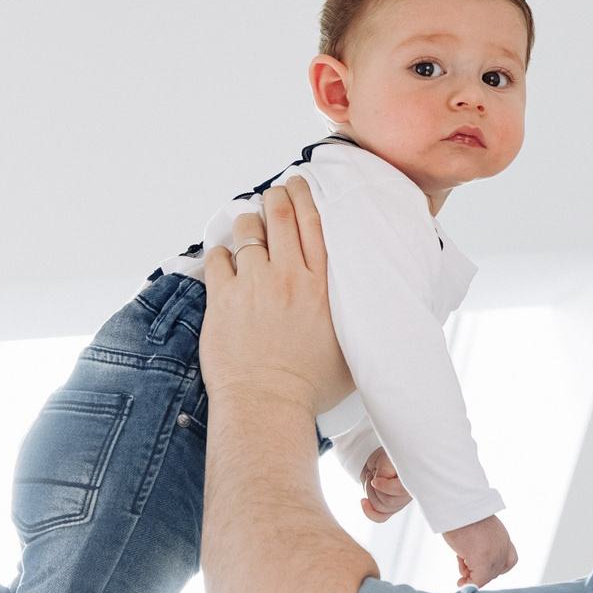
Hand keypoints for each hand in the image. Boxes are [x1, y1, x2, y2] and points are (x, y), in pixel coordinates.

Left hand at [199, 183, 353, 415]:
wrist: (267, 406)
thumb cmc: (311, 389)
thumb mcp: (352, 351)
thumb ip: (358, 322)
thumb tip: (374, 314)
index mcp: (323, 287)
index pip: (315, 225)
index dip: (306, 198)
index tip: (300, 186)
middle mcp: (290, 278)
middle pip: (281, 217)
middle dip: (277, 197)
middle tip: (275, 192)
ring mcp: (254, 285)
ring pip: (248, 231)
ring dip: (248, 222)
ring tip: (249, 226)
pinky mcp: (223, 298)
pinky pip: (217, 258)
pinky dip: (221, 254)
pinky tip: (225, 260)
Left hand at [359, 447, 410, 521]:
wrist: (380, 461)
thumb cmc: (385, 457)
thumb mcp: (385, 459)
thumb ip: (386, 471)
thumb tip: (379, 484)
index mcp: (414, 479)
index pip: (401, 491)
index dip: (386, 487)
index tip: (374, 479)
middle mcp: (410, 493)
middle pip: (389, 501)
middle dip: (374, 488)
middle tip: (373, 473)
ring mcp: (401, 502)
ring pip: (381, 508)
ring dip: (369, 492)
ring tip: (371, 478)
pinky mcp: (391, 508)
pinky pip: (381, 517)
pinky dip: (370, 512)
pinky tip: (363, 502)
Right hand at [442, 515, 518, 587]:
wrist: (459, 507)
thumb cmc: (463, 514)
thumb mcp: (479, 530)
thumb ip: (482, 544)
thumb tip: (470, 561)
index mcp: (503, 537)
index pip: (509, 560)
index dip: (496, 567)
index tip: (478, 566)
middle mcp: (503, 547)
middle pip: (495, 570)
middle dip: (478, 570)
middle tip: (463, 563)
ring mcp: (495, 555)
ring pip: (486, 576)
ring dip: (471, 575)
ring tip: (460, 563)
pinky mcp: (483, 560)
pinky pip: (478, 580)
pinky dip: (469, 584)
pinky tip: (460, 583)